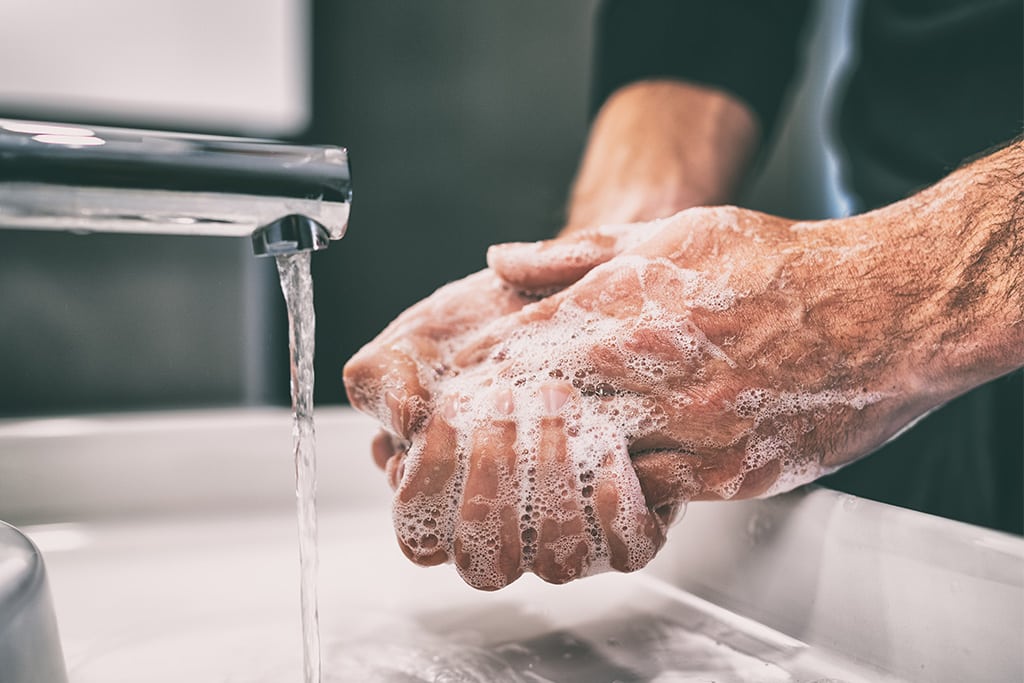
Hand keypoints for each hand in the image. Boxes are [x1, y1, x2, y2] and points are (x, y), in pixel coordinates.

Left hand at [376, 206, 948, 589]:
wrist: (883, 313)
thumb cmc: (779, 265)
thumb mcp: (673, 233)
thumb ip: (578, 252)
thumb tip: (502, 259)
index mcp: (628, 309)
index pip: (521, 349)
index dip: (480, 370)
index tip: (453, 384)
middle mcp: (649, 375)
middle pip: (542, 413)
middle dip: (502, 424)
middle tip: (473, 433)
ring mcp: (689, 430)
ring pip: (590, 466)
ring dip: (556, 464)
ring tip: (532, 461)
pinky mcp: (728, 475)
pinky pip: (653, 495)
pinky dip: (621, 488)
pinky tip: (606, 478)